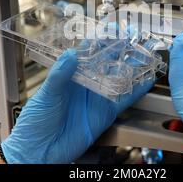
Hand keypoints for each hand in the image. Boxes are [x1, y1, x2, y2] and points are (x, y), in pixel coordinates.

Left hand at [1, 49, 152, 162]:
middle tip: (135, 38)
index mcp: (70, 75)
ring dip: (133, 67)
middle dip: (122, 50)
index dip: (101, 41)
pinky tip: (147, 80)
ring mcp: (97, 98)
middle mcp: (86, 84)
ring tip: (146, 55)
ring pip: (120, 79)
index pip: (88, 52)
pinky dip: (137, 90)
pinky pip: (124, 99)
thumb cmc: (36, 122)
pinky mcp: (105, 113)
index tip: (112, 30)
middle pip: (108, 63)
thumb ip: (59, 75)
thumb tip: (71, 55)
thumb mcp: (46, 95)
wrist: (39, 151)